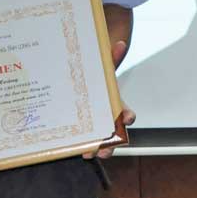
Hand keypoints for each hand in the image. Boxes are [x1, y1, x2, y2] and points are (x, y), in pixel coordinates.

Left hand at [85, 40, 135, 159]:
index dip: (127, 116)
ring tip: (87, 154)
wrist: (80, 87)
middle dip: (110, 146)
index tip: (127, 118)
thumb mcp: (100, 70)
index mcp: (113, 105)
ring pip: (97, 145)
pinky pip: (79, 144)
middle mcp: (106, 120)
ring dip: (94, 150)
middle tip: (104, 151)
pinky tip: (68, 150)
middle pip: (112, 136)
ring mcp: (92, 129)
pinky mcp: (78, 135)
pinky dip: (75, 148)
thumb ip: (110, 59)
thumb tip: (120, 43)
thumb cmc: (94, 79)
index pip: (125, 113)